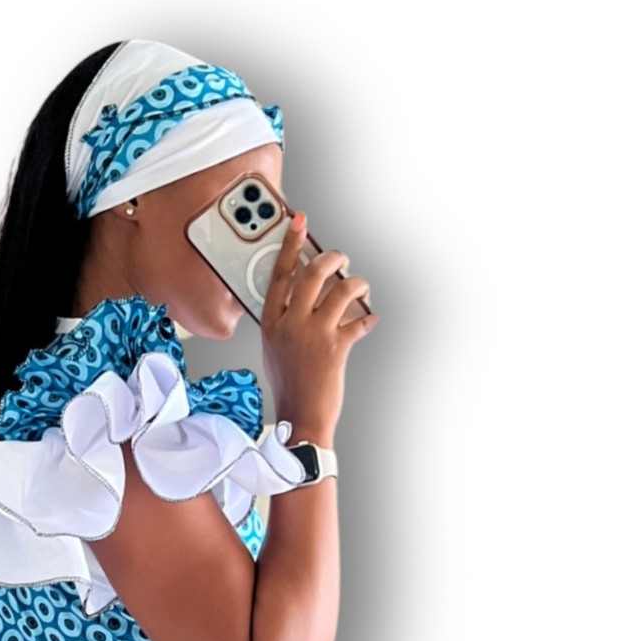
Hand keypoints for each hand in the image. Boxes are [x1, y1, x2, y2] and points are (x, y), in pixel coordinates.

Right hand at [260, 211, 378, 432]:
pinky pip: (361, 320)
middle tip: (340, 259)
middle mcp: (291, 324)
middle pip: (313, 273)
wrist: (300, 418)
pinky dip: (369, 318)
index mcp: (271, 321)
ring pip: (342, 290)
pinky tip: (368, 321)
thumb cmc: (289, 385)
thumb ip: (284, 318)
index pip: (280, 273)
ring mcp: (314, 335)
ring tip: (360, 288)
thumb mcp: (274, 347)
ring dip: (357, 284)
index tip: (299, 222)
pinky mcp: (336, 348)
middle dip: (333, 258)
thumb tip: (304, 292)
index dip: (291, 244)